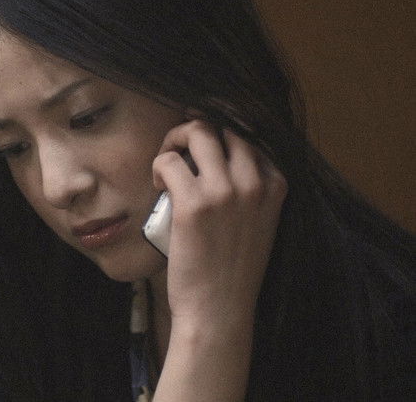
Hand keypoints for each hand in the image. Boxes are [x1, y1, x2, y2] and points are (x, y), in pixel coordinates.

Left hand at [150, 120, 286, 400]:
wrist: (219, 310)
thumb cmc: (232, 269)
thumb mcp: (260, 222)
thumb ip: (251, 189)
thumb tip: (219, 158)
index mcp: (276, 185)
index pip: (250, 135)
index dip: (222, 137)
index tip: (203, 150)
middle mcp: (255, 182)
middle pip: (225, 126)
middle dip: (198, 131)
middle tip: (180, 152)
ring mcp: (225, 191)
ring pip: (198, 132)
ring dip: (175, 140)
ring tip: (167, 165)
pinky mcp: (193, 203)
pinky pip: (169, 160)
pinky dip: (158, 165)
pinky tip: (158, 185)